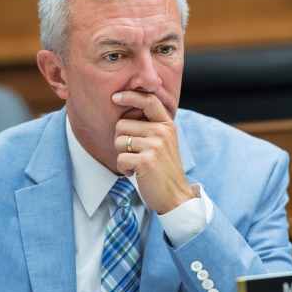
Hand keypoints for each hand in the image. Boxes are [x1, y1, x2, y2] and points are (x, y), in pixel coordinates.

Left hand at [112, 91, 194, 213]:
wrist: (175, 195)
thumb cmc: (165, 169)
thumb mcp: (164, 142)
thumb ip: (151, 126)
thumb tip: (127, 109)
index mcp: (167, 125)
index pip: (148, 100)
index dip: (130, 96)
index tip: (116, 97)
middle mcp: (162, 132)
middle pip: (122, 125)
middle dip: (122, 141)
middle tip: (135, 154)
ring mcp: (154, 146)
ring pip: (118, 141)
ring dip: (122, 155)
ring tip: (137, 163)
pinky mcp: (145, 161)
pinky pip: (120, 158)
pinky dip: (123, 168)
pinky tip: (136, 173)